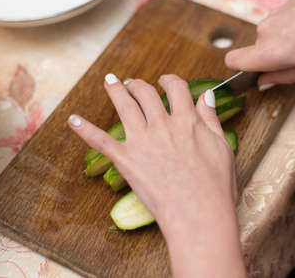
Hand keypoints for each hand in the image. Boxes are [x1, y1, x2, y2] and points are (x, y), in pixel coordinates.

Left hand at [68, 74, 245, 277]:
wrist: (198, 213)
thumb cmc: (214, 186)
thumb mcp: (221, 147)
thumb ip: (211, 119)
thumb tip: (206, 96)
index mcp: (187, 121)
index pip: (176, 89)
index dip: (170, 80)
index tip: (166, 80)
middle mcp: (162, 125)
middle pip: (146, 93)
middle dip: (138, 85)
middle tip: (133, 84)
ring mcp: (141, 141)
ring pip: (124, 106)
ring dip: (115, 90)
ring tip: (110, 81)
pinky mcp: (126, 159)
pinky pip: (101, 140)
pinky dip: (85, 129)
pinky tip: (73, 120)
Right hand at [225, 0, 294, 89]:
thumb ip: (283, 77)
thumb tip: (264, 81)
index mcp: (268, 52)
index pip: (233, 61)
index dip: (240, 69)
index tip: (255, 73)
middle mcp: (264, 32)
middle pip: (256, 51)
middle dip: (272, 58)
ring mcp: (271, 16)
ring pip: (269, 38)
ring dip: (284, 43)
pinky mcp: (280, 6)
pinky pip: (279, 25)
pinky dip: (291, 30)